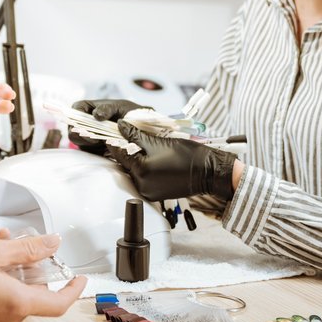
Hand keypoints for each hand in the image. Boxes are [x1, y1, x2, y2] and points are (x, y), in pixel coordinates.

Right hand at [0, 233, 84, 321]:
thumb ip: (27, 249)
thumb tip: (53, 244)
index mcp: (16, 303)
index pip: (59, 303)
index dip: (73, 289)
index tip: (80, 277)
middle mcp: (6, 318)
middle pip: (34, 292)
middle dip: (29, 264)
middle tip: (15, 241)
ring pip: (15, 292)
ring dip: (11, 268)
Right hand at [67, 98, 148, 153]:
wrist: (144, 129)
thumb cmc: (131, 114)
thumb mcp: (121, 107)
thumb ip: (108, 108)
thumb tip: (96, 115)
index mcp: (90, 108)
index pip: (76, 109)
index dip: (77, 116)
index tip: (87, 125)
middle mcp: (87, 123)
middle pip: (73, 129)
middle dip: (83, 135)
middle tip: (97, 139)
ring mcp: (90, 137)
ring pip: (80, 142)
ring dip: (91, 144)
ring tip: (106, 143)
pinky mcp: (95, 150)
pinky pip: (90, 153)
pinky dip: (98, 151)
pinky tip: (108, 150)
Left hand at [107, 122, 236, 200]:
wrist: (208, 171)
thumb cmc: (188, 155)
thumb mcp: (159, 141)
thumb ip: (136, 135)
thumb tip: (121, 126)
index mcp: (141, 171)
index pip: (120, 154)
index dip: (116, 141)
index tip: (113, 132)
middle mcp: (142, 185)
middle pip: (126, 164)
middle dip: (126, 150)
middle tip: (128, 137)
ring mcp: (149, 192)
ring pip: (134, 172)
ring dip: (135, 160)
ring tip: (142, 147)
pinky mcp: (155, 194)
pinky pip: (143, 179)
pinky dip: (144, 169)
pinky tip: (151, 159)